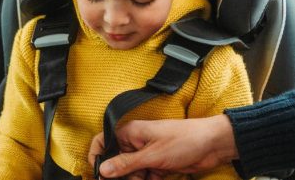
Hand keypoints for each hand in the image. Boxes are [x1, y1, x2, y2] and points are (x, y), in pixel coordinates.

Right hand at [88, 115, 237, 178]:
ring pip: (130, 173)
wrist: (211, 145)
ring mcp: (146, 154)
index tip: (98, 176)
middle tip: (135, 179)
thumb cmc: (181, 140)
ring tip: (149, 176)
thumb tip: (102, 170)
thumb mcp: (152, 155)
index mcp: (130, 132)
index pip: (103, 141)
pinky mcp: (157, 165)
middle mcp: (135, 142)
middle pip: (116, 162)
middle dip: (119, 176)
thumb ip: (126, 164)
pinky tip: (156, 177)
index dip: (97, 157)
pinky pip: (144, 176)